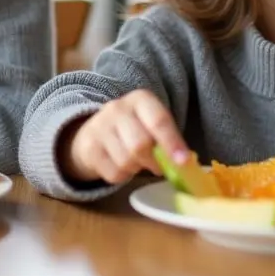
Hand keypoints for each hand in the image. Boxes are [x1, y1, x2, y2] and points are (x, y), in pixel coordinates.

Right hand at [60, 90, 188, 184]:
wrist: (94, 132)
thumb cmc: (134, 129)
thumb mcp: (152, 125)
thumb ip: (168, 140)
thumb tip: (185, 163)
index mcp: (140, 99)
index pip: (158, 120)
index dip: (172, 142)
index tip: (183, 162)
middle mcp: (117, 108)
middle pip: (141, 144)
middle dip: (154, 161)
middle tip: (159, 167)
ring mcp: (99, 127)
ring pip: (127, 161)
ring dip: (137, 168)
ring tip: (136, 162)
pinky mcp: (89, 148)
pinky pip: (114, 173)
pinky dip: (123, 176)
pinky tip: (121, 165)